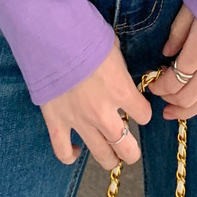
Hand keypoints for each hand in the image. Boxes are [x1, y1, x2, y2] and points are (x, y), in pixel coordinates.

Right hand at [39, 33, 151, 170]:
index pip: (144, 115)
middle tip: (131, 149)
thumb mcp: (113, 49)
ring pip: (101, 155)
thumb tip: (120, 74)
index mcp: (121, 91)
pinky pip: (63, 152)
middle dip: (132, 151)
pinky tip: (76, 152)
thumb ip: (119, 69)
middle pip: (126, 147)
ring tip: (111, 156)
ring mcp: (79, 121)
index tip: (138, 109)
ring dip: (110, 159)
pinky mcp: (56, 123)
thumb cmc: (85, 37)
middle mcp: (104, 112)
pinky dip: (70, 156)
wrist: (52, 39)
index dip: (143, 112)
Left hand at [147, 4, 196, 119]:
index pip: (174, 80)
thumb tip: (167, 53)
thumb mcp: (191, 6)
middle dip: (171, 101)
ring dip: (190, 109)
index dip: (160, 86)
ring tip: (176, 112)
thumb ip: (177, 33)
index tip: (152, 84)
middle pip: (189, 96)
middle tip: (161, 101)